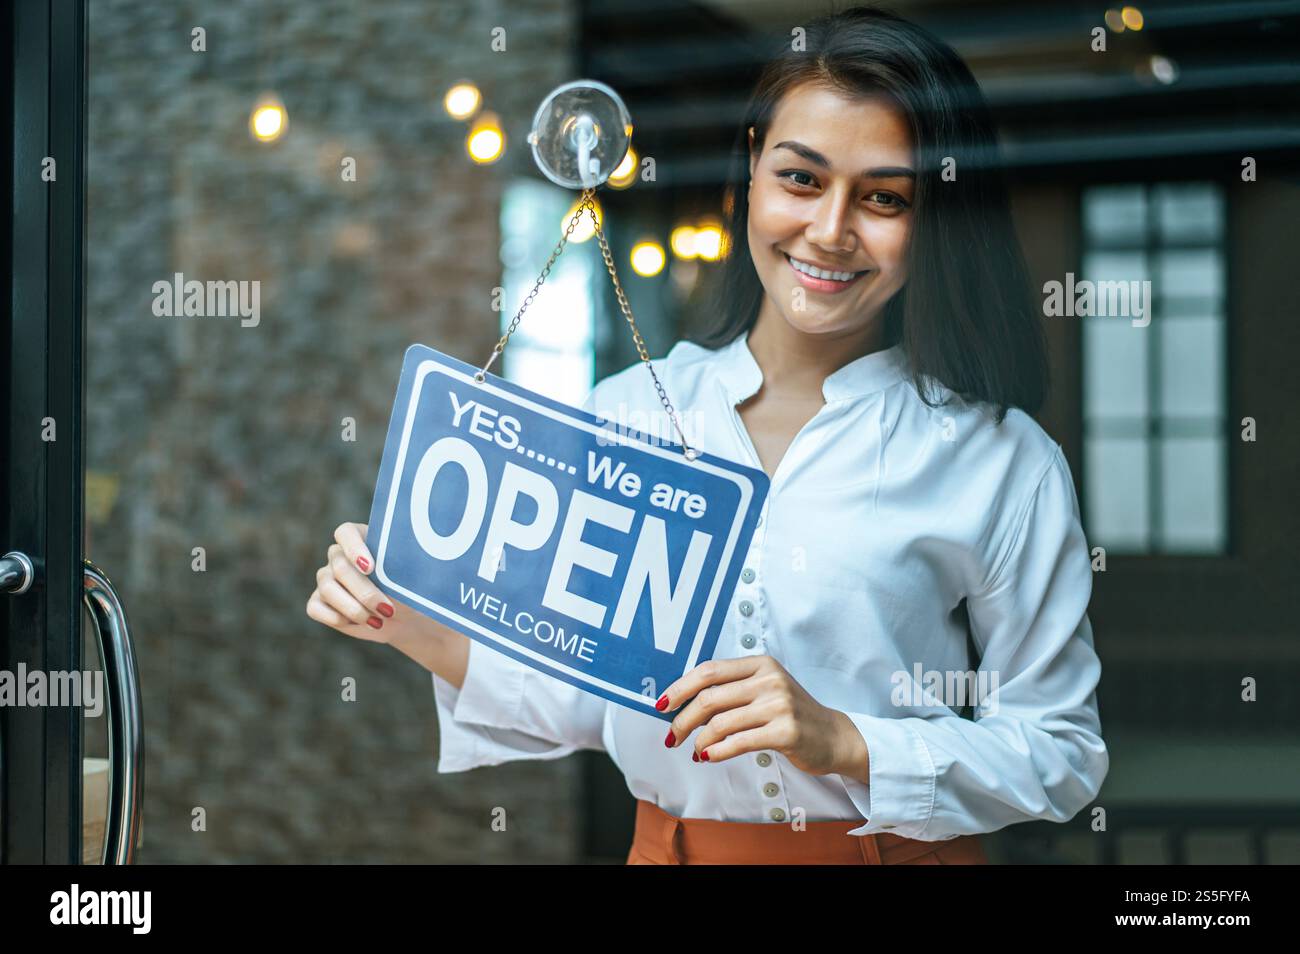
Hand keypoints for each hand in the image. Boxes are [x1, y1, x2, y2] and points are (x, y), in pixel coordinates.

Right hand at [306, 521, 421, 645]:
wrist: (404, 617)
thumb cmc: (407, 591)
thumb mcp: (406, 578)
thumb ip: (395, 567)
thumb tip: (386, 569)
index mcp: (361, 538)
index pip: (346, 532)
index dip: (355, 549)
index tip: (370, 568)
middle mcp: (339, 555)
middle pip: (340, 567)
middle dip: (365, 592)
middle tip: (387, 609)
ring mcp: (326, 578)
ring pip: (328, 589)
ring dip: (354, 609)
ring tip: (378, 620)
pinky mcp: (318, 602)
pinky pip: (316, 608)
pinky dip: (339, 619)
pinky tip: (361, 623)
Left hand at [658, 655, 869, 781]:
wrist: (833, 736)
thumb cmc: (791, 714)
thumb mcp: (765, 689)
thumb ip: (732, 689)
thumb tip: (683, 702)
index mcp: (760, 664)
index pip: (709, 670)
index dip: (680, 687)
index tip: (663, 704)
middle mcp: (769, 680)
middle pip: (709, 698)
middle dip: (683, 719)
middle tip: (672, 736)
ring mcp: (779, 705)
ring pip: (720, 723)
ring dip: (699, 740)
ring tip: (695, 750)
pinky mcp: (786, 732)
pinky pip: (739, 742)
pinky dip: (717, 752)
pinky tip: (709, 757)